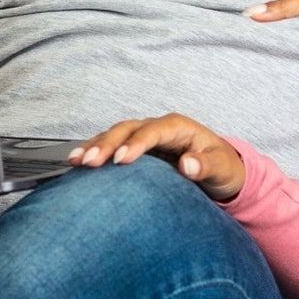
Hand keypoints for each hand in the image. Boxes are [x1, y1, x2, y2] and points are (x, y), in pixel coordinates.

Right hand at [70, 114, 246, 201]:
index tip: (121, 161)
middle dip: (107, 143)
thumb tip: (188, 165)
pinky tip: (76, 163)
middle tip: (90, 162)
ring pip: (115, 135)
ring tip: (76, 161)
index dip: (136, 144)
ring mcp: (145, 137)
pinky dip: (94, 152)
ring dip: (95, 146)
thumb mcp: (221, 168)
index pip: (154, 131)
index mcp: (178, 127)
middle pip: (128, 129)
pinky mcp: (136, 150)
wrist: (219, 171)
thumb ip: (206, 166)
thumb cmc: (222, 167)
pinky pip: (112, 147)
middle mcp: (158, 128)